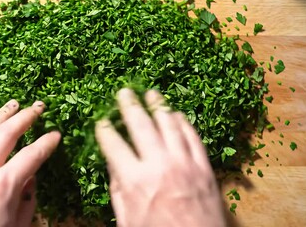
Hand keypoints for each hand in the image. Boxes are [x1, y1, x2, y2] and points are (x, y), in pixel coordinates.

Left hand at [0, 100, 60, 226]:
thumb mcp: (17, 223)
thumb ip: (28, 198)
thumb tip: (30, 176)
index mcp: (3, 185)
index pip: (31, 155)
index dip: (47, 143)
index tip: (56, 134)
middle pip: (6, 133)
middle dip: (25, 117)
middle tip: (38, 106)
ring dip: (1, 115)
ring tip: (13, 103)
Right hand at [95, 89, 224, 226]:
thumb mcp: (127, 220)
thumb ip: (118, 190)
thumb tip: (113, 164)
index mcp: (134, 180)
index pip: (114, 145)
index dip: (105, 130)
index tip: (101, 122)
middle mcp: (158, 165)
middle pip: (141, 126)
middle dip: (130, 106)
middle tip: (124, 92)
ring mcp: (184, 163)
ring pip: (169, 125)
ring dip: (159, 107)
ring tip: (152, 93)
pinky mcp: (204, 167)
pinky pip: (193, 138)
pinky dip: (184, 123)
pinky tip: (177, 114)